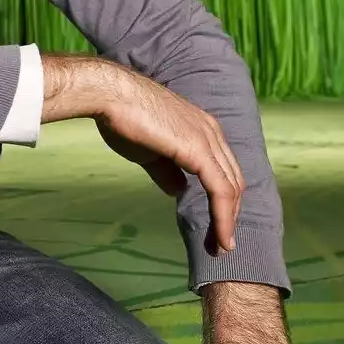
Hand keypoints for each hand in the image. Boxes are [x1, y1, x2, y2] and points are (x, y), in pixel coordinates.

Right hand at [42, 55, 244, 252]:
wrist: (110, 96)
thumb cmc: (122, 118)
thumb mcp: (148, 151)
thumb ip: (166, 170)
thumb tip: (178, 190)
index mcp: (201, 129)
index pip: (222, 169)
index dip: (222, 199)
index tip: (216, 225)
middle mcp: (211, 132)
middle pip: (233, 180)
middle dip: (230, 214)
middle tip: (221, 243)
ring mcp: (208, 140)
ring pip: (231, 188)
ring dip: (228, 221)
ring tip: (222, 247)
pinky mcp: (199, 151)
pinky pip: (220, 190)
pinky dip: (224, 217)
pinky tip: (221, 237)